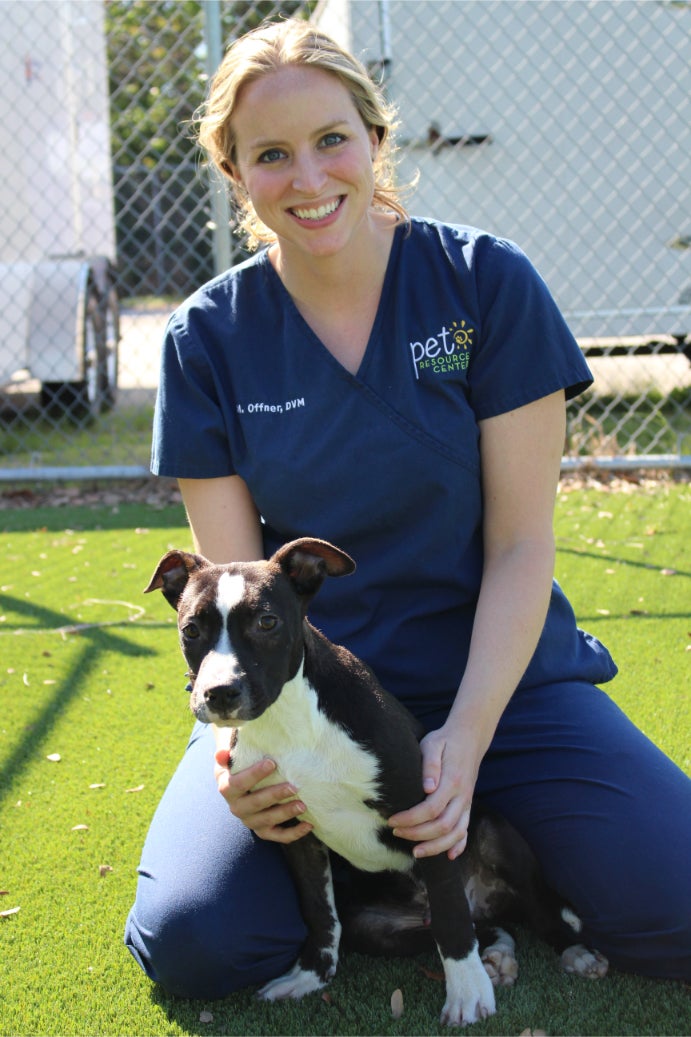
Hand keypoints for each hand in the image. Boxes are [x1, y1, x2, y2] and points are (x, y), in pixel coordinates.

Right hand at [214, 749, 312, 842]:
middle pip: (254, 804)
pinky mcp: (263, 829)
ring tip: (302, 805)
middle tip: (293, 787)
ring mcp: (250, 820)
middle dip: (274, 796)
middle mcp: (236, 807)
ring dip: (285, 813)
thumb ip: (226, 753)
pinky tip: (308, 825)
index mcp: (227, 787)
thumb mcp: (231, 755)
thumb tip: (221, 754)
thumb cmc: (242, 762)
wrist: (243, 779)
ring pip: (267, 821)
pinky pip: (278, 835)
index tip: (272, 763)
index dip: (254, 774)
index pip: (237, 784)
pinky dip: (293, 833)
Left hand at [388, 725, 478, 859]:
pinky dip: (459, 845)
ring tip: (416, 851)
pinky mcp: (468, 805)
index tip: (392, 820)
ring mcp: (467, 802)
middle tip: (396, 833)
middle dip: (418, 834)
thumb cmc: (445, 740)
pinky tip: (449, 855)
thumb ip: (430, 765)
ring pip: (456, 833)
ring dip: (436, 846)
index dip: (411, 819)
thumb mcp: (432, 744)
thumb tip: (427, 788)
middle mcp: (463, 795)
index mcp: (452, 781)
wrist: (470, 737)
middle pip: (443, 825)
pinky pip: (466, 830)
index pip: (431, 809)